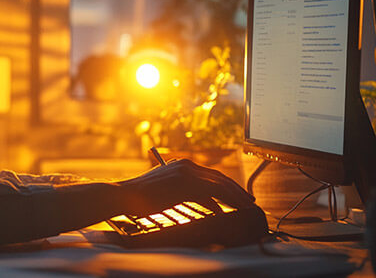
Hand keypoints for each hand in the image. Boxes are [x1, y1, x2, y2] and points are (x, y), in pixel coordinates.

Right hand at [116, 159, 254, 216]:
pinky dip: (219, 202)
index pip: (212, 174)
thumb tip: (211, 203)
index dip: (228, 185)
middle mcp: (187, 165)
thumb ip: (188, 191)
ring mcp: (186, 173)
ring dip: (234, 196)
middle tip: (249, 200)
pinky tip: (223, 211)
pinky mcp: (183, 184)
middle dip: (237, 190)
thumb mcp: (169, 189)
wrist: (126, 194)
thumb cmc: (144, 196)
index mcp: (183, 165)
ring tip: (244, 206)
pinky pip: (208, 193)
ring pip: (218, 184)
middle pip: (219, 177)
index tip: (239, 194)